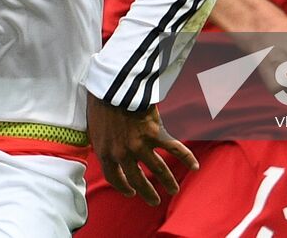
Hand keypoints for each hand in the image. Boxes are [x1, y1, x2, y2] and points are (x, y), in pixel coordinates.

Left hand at [86, 92, 197, 206]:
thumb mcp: (92, 126)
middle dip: (147, 192)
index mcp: (105, 153)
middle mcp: (123, 154)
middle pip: (137, 180)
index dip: (123, 186)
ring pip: (158, 169)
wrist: (112, 87)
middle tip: (154, 201)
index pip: (114, 177)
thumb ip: (99, 140)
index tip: (131, 192)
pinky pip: (174, 149)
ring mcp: (140, 145)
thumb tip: (100, 145)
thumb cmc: (99, 102)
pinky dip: (186, 158)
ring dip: (168, 182)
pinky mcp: (155, 134)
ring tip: (174, 190)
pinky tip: (194, 166)